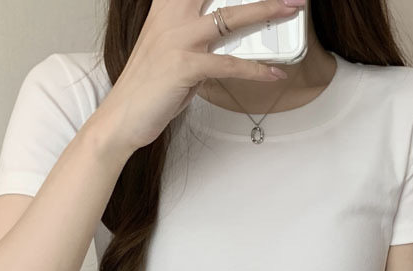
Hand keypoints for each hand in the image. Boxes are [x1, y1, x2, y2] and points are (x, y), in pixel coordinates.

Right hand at [90, 0, 302, 155]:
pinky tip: (273, 73)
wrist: (121, 117)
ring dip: (266, 12)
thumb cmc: (148, 87)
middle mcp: (172, 16)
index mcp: (166, 7)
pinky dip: (255, 70)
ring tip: (290, 9)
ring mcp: (178, 39)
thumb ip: (196, 40)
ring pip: (230, 17)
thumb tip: (227, 43)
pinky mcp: (185, 67)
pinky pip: (229, 65)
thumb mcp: (170, 52)